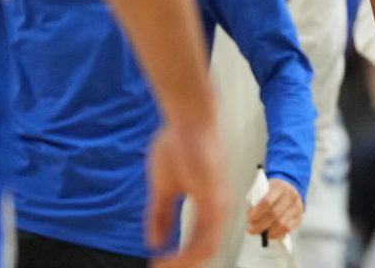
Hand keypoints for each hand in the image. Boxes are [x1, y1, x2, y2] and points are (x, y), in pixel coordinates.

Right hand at [146, 116, 227, 267]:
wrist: (188, 120)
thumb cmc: (179, 145)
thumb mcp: (164, 188)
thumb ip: (161, 215)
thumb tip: (155, 241)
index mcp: (209, 206)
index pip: (199, 243)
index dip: (180, 259)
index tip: (158, 264)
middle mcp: (218, 208)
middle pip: (205, 251)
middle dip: (181, 265)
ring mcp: (219, 204)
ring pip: (207, 249)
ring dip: (183, 262)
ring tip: (161, 267)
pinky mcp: (215, 199)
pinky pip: (207, 237)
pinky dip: (188, 252)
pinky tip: (169, 256)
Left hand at [246, 177, 304, 240]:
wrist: (290, 189)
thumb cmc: (272, 192)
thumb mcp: (264, 190)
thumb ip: (258, 203)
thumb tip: (252, 221)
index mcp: (279, 187)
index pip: (267, 202)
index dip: (257, 213)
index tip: (249, 219)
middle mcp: (291, 196)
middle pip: (274, 214)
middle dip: (260, 224)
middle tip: (251, 230)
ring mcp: (297, 207)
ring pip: (281, 223)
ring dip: (268, 231)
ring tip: (260, 233)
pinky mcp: (299, 217)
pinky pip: (287, 229)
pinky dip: (277, 234)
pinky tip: (269, 234)